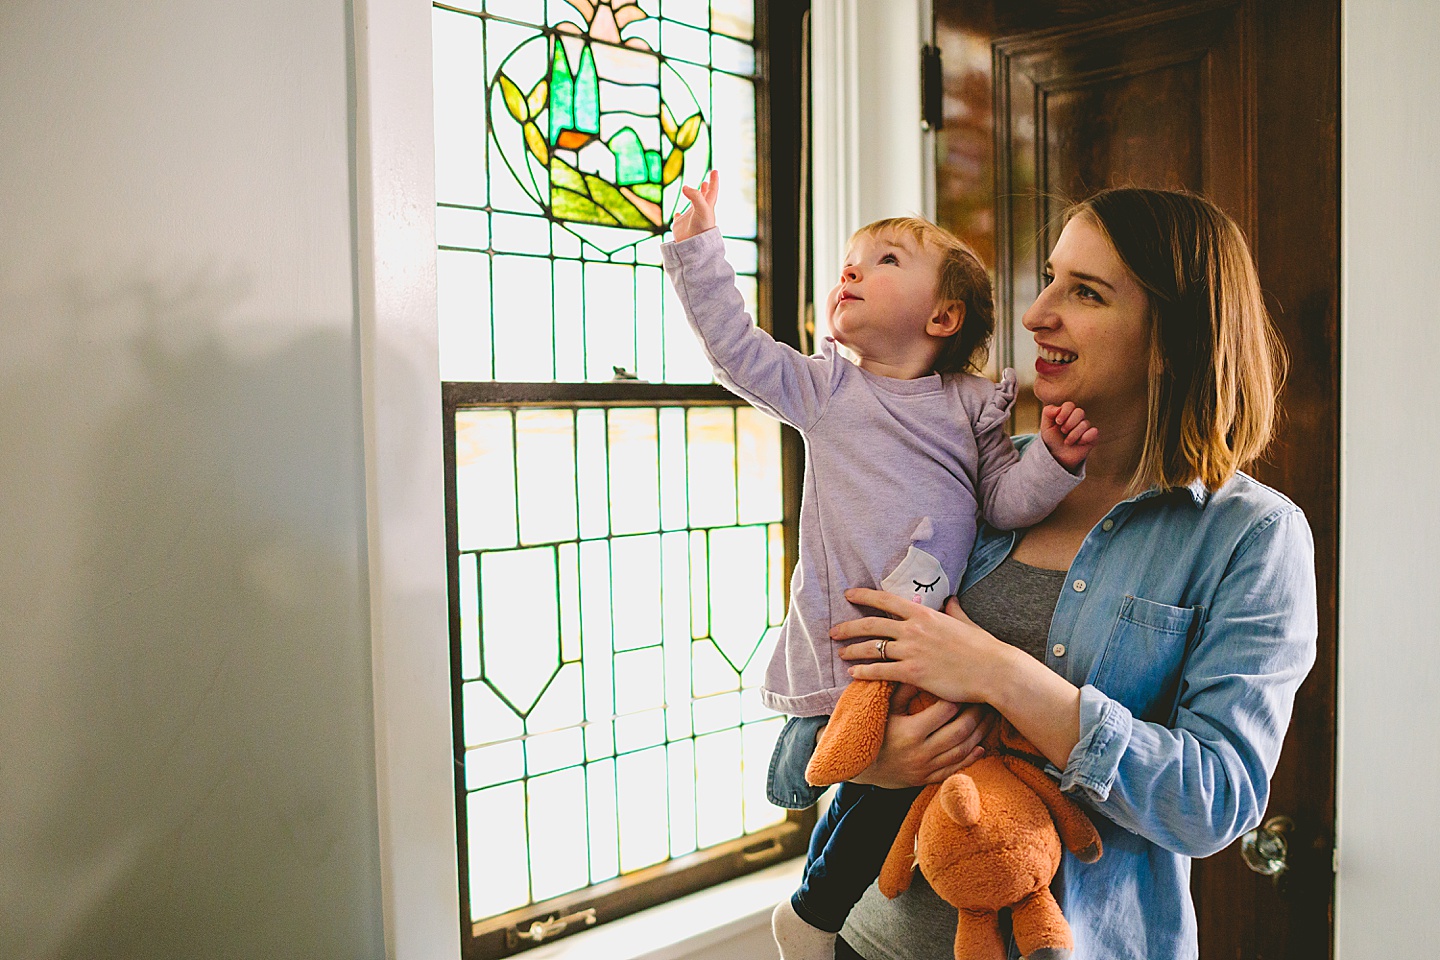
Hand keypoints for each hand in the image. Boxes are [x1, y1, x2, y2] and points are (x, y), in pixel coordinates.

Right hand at [672, 170, 718, 241]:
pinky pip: (679, 219)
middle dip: (706, 188)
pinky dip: (678, 215)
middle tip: (707, 180)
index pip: (713, 191)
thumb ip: (695, 196)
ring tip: (689, 192)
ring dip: (692, 200)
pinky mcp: (680, 226)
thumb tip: (685, 187)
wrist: (694, 247)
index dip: (714, 180)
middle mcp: (700, 212)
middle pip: (705, 197)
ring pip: (692, 207)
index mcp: (708, 207)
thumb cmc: (701, 228)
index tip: (715, 170)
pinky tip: (678, 214)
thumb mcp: (702, 209)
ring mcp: (690, 219)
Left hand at [834, 590, 1016, 704]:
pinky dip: (863, 673)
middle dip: (848, 626)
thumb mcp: (965, 622)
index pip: (886, 599)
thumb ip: (953, 610)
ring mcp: (911, 651)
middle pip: (871, 624)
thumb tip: (951, 600)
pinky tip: (854, 675)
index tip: (848, 594)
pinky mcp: (912, 673)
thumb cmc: (982, 647)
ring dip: (853, 651)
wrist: (992, 670)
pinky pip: (880, 671)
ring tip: (841, 654)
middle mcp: (913, 629)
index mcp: (924, 614)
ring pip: (871, 648)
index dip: (864, 595)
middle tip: (833, 631)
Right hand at [847, 684, 996, 788]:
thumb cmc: (868, 730)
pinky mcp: (926, 779)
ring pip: (962, 750)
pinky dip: (970, 757)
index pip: (945, 710)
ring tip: (989, 717)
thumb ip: (903, 688)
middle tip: (985, 699)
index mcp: (910, 732)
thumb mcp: (882, 708)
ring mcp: (925, 768)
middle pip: (960, 730)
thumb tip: (923, 668)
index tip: (967, 684)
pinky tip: (981, 745)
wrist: (855, 767)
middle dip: (976, 713)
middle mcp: (921, 752)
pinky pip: (954, 769)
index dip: (959, 695)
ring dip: (979, 734)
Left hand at [1040, 401, 1097, 472]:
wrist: (1057, 456)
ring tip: (1067, 442)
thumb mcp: (1046, 426)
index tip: (1058, 422)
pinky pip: (1094, 432)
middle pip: (1079, 412)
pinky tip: (1079, 443)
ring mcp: (1086, 427)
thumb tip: (1058, 408)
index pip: (1069, 405)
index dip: (1064, 412)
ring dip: (1073, 435)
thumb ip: (1048, 413)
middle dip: (1069, 423)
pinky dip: (1085, 438)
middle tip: (1063, 431)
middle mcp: (1078, 418)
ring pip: (1085, 424)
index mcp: (1067, 413)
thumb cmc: (1052, 439)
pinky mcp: (1092, 437)